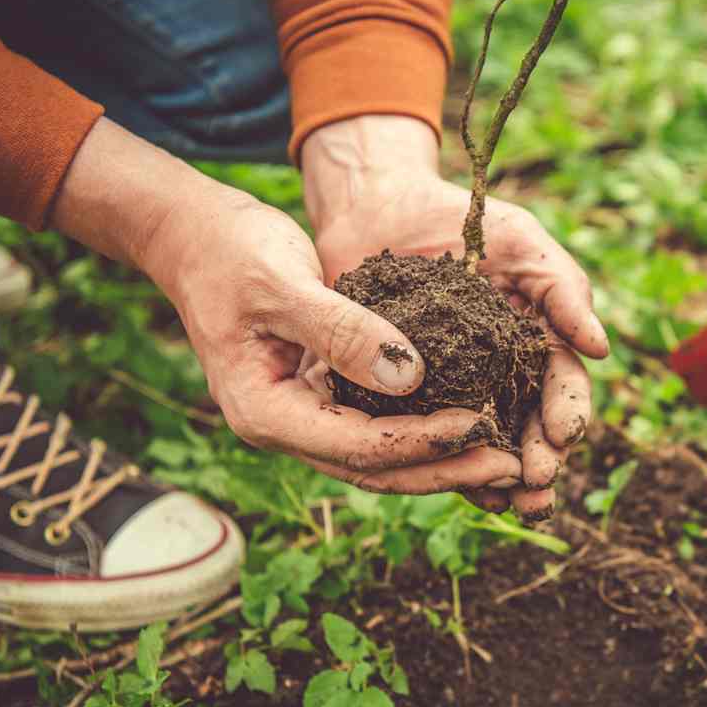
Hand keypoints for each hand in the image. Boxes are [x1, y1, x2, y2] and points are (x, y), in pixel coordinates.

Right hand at [53, 118, 522, 492]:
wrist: (195, 236)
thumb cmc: (230, 252)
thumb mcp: (284, 283)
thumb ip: (342, 330)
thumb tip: (412, 376)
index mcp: (265, 412)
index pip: (356, 445)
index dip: (421, 441)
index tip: (479, 424)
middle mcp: (285, 427)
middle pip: (376, 468)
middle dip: (445, 469)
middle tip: (511, 464)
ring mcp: (304, 416)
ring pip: (382, 457)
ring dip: (442, 459)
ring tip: (505, 456)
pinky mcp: (324, 396)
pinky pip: (380, 427)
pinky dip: (425, 430)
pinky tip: (474, 422)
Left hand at [300, 115, 608, 519]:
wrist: (380, 209)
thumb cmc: (463, 219)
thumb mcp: (522, 243)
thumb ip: (563, 291)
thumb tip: (601, 348)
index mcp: (539, 342)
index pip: (564, 387)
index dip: (568, 414)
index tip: (564, 436)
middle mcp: (504, 376)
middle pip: (532, 430)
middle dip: (542, 462)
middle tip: (538, 487)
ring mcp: (457, 391)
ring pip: (487, 445)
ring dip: (502, 479)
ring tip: (511, 505)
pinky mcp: (408, 399)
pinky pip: (429, 438)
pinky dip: (446, 466)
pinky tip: (455, 489)